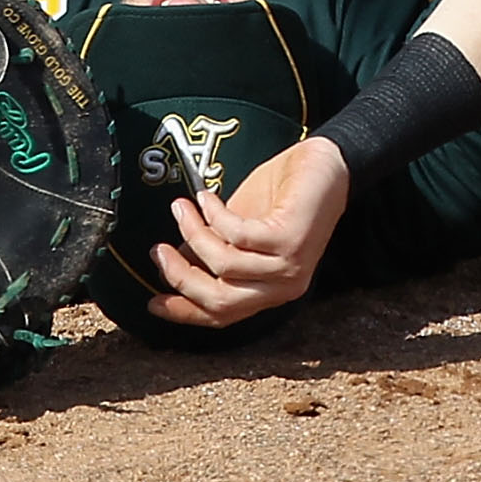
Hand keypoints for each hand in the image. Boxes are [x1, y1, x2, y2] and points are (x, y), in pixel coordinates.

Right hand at [147, 136, 351, 327]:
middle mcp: (283, 286)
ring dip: (193, 233)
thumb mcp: (241, 230)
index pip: (223, 316)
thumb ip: (214, 250)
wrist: (327, 165)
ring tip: (181, 207)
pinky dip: (213, 214)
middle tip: (159, 250)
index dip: (185, 312)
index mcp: (271, 291)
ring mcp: (289, 265)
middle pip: (219, 299)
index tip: (153, 301)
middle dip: (181, 276)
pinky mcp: (290, 238)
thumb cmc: (282, 197)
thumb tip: (173, 261)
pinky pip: (236, 234)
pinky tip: (206, 197)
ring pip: (223, 264)